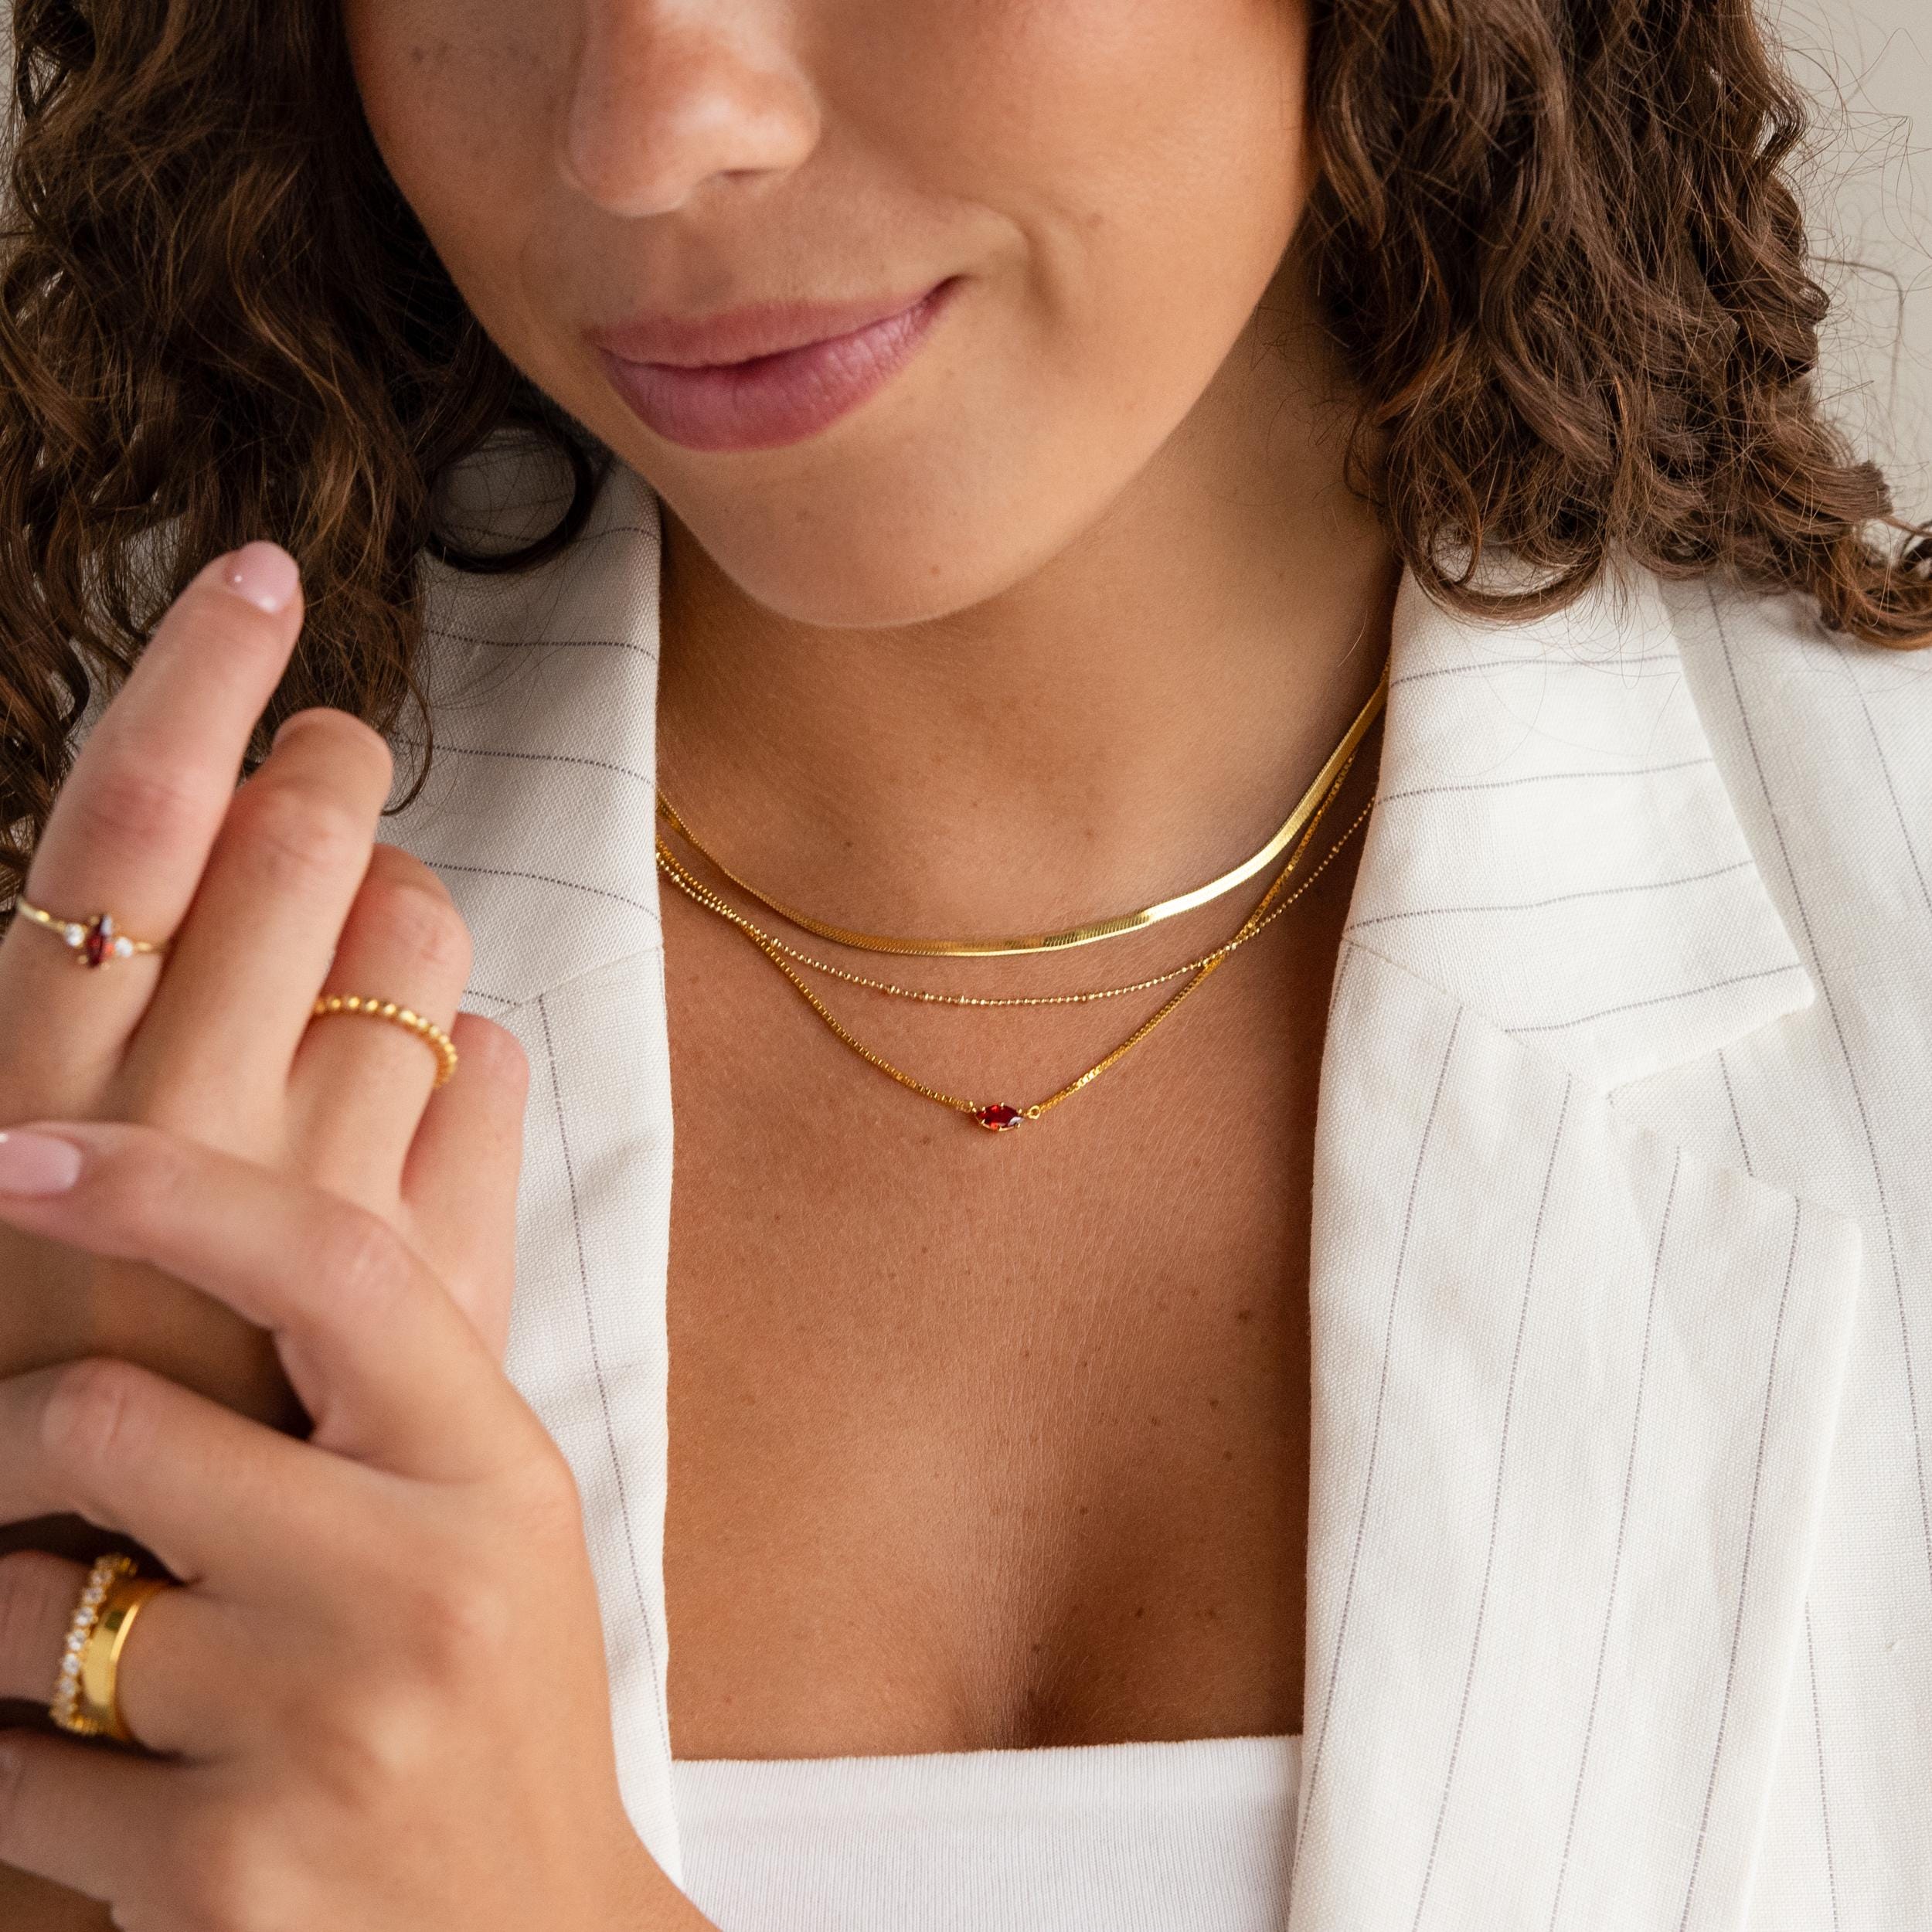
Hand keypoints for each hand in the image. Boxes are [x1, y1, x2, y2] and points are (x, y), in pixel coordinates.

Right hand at [0, 537, 512, 1466]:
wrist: (79, 1605)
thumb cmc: (14, 1372)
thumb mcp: (7, 1162)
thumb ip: (77, 1011)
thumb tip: (158, 847)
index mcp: (35, 1086)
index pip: (132, 823)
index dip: (196, 677)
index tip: (261, 575)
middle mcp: (191, 1126)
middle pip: (306, 851)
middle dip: (328, 769)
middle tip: (321, 760)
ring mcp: (330, 1203)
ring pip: (421, 944)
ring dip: (396, 905)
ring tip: (345, 951)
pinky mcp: (434, 1280)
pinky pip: (494, 1072)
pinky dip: (462, 1041)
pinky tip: (410, 1078)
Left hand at [0, 1120, 703, 1931]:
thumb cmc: (499, 1705)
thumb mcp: (499, 1519)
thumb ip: (409, 1367)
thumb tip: (389, 1132)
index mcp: (493, 1475)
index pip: (335, 1268)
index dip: (171, 1188)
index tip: (28, 1153)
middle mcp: (416, 1587)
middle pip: (113, 1418)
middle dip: (11, 1434)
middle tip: (19, 1461)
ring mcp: (317, 1732)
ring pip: (19, 1603)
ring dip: (5, 1618)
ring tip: (79, 1648)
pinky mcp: (220, 1872)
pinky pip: (3, 1774)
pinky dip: (13, 1767)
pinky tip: (101, 1783)